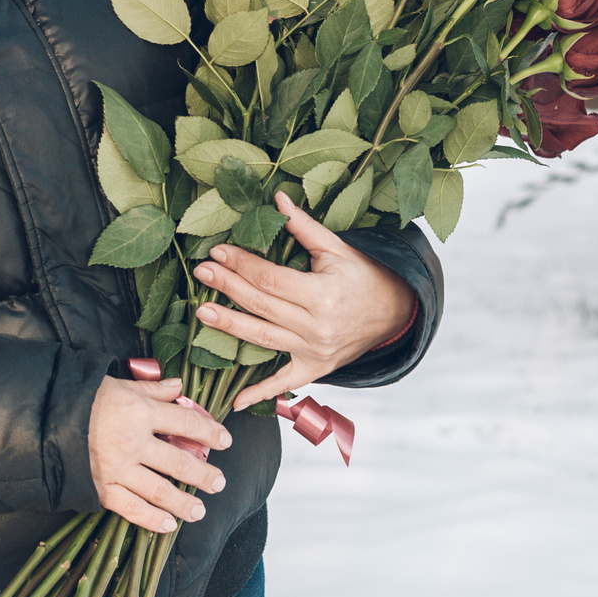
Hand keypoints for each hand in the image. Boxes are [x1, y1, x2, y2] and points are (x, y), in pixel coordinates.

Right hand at [87, 374, 231, 533]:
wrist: (44, 419)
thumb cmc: (83, 399)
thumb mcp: (120, 386)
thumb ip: (152, 390)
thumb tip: (179, 386)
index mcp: (141, 413)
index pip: (186, 424)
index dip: (210, 432)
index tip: (225, 440)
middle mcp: (134, 443)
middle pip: (179, 462)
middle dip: (203, 475)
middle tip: (218, 482)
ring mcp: (119, 469)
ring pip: (161, 491)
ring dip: (184, 503)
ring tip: (199, 510)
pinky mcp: (102, 488)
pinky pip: (132, 509)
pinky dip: (152, 520)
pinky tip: (169, 525)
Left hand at [194, 193, 416, 413]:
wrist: (395, 313)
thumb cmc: (364, 276)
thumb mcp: (337, 249)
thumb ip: (303, 226)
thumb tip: (277, 197)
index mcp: (323, 294)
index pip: (271, 278)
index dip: (242, 264)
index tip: (218, 251)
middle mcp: (317, 326)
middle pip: (262, 306)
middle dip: (228, 287)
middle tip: (202, 273)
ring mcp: (315, 351)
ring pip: (264, 339)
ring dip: (230, 327)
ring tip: (202, 313)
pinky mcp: (316, 369)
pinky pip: (285, 382)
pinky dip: (261, 393)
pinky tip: (236, 399)